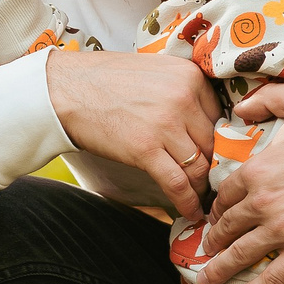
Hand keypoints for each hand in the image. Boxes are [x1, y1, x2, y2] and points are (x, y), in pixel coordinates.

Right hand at [44, 47, 219, 215]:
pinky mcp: (145, 149)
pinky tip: (191, 212)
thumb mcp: (155, 71)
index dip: (216, 140)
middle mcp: (184, 98)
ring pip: (199, 166)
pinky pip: (177, 182)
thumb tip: (200, 122)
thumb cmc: (105, 80)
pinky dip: (187, 202)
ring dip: (201, 187)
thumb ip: (182, 90)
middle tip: (211, 181)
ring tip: (202, 199)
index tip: (213, 155)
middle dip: (212, 166)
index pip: (218, 118)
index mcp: (190, 76)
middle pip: (212, 144)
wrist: (64, 88)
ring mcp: (165, 124)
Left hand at [194, 82, 283, 283]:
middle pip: (226, 227)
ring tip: (208, 278)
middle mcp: (262, 204)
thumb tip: (240, 106)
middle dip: (213, 239)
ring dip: (220, 269)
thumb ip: (266, 98)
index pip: (224, 196)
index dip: (217, 207)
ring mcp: (282, 231)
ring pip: (240, 255)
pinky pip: (272, 278)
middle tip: (207, 248)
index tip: (215, 215)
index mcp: (257, 171)